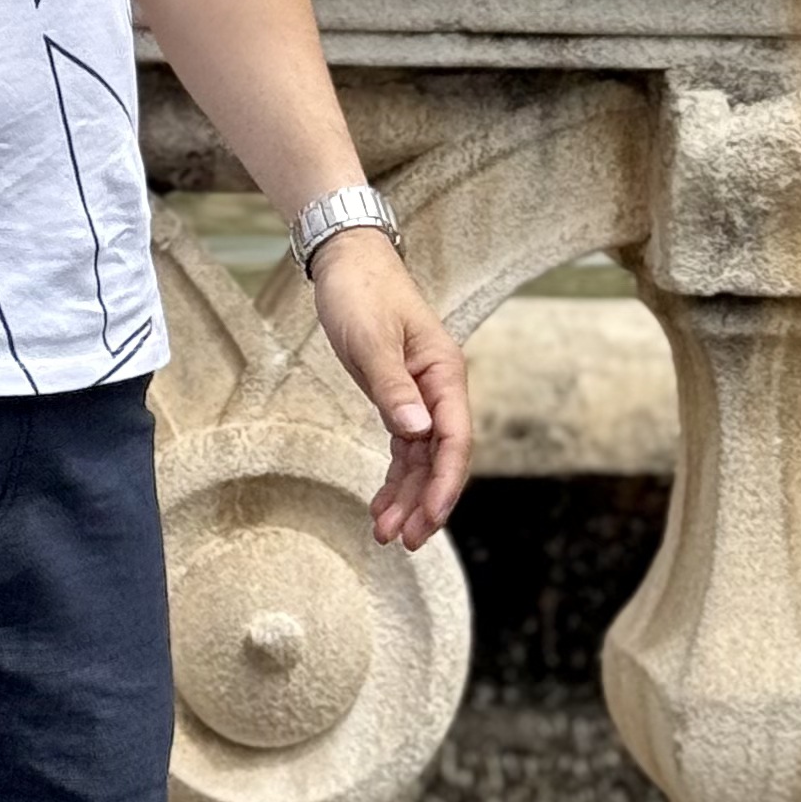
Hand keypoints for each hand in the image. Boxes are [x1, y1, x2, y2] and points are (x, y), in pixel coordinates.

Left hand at [308, 232, 471, 550]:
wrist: (346, 260)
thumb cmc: (361, 292)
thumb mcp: (371, 338)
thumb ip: (393, 387)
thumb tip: (418, 433)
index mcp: (444, 372)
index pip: (454, 438)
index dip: (445, 483)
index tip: (430, 518)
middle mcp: (439, 388)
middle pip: (441, 457)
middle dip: (426, 502)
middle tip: (405, 541)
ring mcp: (420, 396)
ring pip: (422, 459)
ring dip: (408, 497)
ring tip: (386, 535)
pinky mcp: (398, 398)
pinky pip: (404, 449)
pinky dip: (395, 478)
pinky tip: (382, 506)